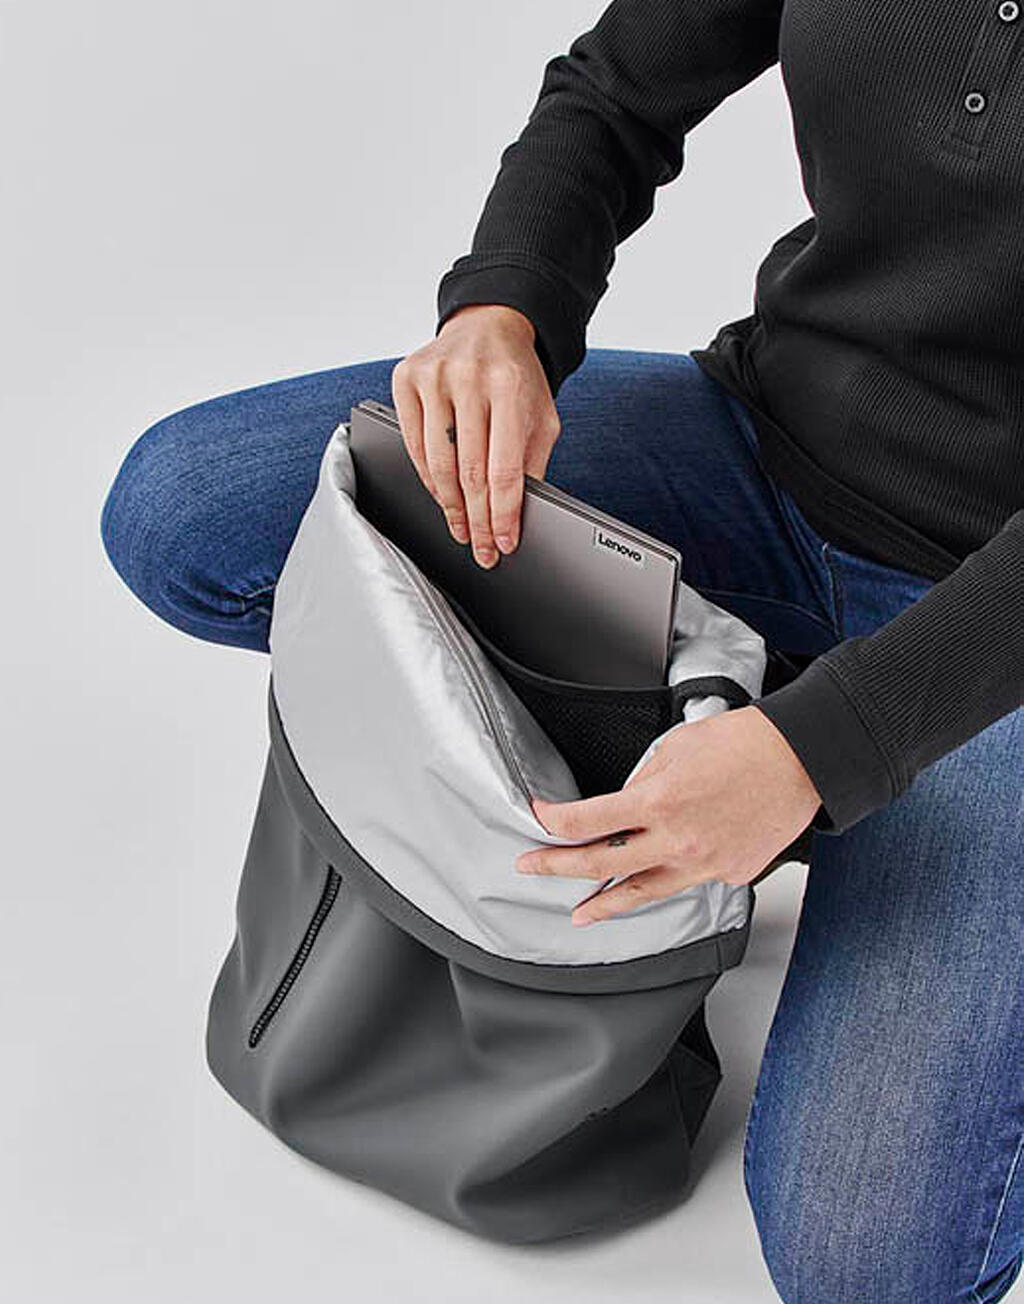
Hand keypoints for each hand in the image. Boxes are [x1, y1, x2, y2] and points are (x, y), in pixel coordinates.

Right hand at [391, 303, 561, 567]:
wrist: (489, 324)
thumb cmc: (517, 374)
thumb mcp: (541, 414)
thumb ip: (531, 460)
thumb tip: (516, 513)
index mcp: (508, 386)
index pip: (503, 468)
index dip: (502, 514)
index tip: (502, 543)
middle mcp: (468, 378)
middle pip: (470, 472)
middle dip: (477, 520)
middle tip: (481, 549)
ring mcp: (433, 377)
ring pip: (438, 463)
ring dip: (451, 506)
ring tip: (462, 529)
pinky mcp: (405, 379)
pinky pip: (414, 445)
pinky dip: (428, 478)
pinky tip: (442, 497)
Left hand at [515, 705, 822, 926]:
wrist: (801, 758)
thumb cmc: (744, 743)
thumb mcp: (676, 747)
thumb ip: (644, 780)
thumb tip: (625, 803)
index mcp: (658, 800)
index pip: (588, 822)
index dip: (554, 823)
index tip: (540, 820)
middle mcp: (678, 839)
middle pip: (602, 865)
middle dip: (557, 867)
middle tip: (532, 868)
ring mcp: (704, 862)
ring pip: (643, 892)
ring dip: (605, 905)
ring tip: (581, 914)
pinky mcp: (729, 873)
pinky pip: (689, 881)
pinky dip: (670, 878)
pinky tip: (659, 877)